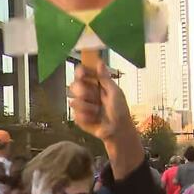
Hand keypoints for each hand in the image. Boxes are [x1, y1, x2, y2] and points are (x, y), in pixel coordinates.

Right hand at [70, 62, 142, 176]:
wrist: (118, 131)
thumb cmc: (120, 111)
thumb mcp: (115, 92)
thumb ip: (105, 78)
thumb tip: (100, 62)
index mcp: (96, 85)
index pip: (82, 74)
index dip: (80, 72)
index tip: (81, 74)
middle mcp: (87, 93)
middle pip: (74, 86)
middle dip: (82, 91)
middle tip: (91, 97)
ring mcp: (82, 106)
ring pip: (74, 101)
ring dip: (87, 107)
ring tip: (97, 112)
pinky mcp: (79, 118)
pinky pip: (76, 115)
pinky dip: (86, 117)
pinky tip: (94, 120)